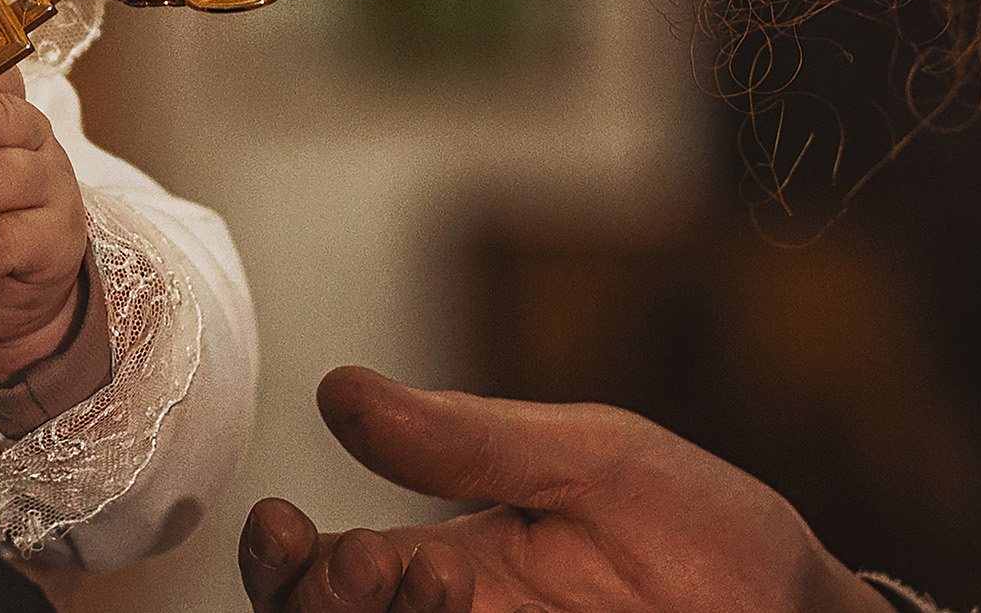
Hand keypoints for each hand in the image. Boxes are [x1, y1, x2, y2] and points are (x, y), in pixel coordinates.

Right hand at [239, 366, 894, 612]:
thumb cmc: (701, 532)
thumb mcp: (589, 459)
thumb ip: (467, 439)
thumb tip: (337, 389)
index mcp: (439, 567)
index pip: (314, 572)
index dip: (278, 559)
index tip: (292, 522)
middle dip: (313, 598)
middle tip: (372, 557)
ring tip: (433, 575)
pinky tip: (461, 610)